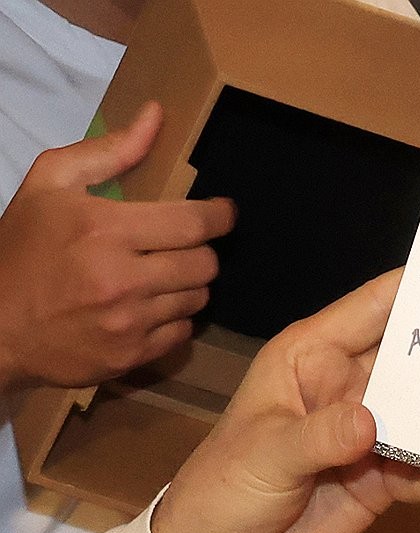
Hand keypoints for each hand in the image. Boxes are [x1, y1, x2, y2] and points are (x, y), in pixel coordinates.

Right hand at [0, 101, 235, 393]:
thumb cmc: (21, 250)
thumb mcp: (50, 185)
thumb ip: (108, 150)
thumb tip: (156, 115)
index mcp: (104, 229)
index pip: (194, 224)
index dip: (220, 216)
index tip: (223, 212)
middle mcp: (122, 278)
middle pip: (205, 263)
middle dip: (199, 251)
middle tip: (179, 246)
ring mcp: (128, 321)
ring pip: (198, 298)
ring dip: (187, 284)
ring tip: (159, 275)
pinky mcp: (131, 355)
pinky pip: (182, 332)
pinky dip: (174, 319)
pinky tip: (148, 307)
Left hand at [151, 268, 419, 532]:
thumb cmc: (224, 489)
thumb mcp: (264, 454)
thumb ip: (318, 436)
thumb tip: (371, 423)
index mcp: (314, 358)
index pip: (374, 308)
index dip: (419, 289)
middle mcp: (349, 386)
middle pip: (413, 361)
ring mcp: (369, 434)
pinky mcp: (382, 479)